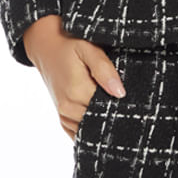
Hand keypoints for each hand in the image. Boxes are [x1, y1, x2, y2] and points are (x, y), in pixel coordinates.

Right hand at [22, 15, 125, 139]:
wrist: (46, 48)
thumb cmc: (69, 45)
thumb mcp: (88, 49)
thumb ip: (104, 70)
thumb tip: (120, 93)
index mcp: (76, 92)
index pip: (108, 108)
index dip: (121, 103)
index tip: (131, 97)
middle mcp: (68, 109)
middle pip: (100, 120)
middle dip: (113, 111)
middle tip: (123, 98)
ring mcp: (64, 116)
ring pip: (91, 128)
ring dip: (102, 119)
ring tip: (109, 101)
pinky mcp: (63, 119)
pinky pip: (80, 132)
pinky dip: (91, 126)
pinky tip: (99, 113)